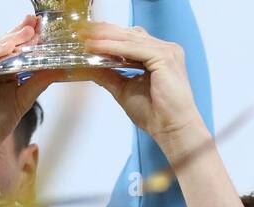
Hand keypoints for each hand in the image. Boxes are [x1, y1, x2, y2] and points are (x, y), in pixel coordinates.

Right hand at [0, 17, 60, 153]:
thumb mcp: (23, 99)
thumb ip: (39, 82)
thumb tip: (60, 69)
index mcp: (3, 70)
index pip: (17, 49)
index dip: (28, 38)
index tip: (42, 28)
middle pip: (6, 45)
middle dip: (20, 33)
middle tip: (35, 23)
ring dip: (10, 40)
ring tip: (26, 33)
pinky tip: (8, 48)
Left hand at [81, 22, 206, 157]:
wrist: (171, 128)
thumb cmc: (155, 114)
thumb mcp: (124, 90)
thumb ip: (109, 76)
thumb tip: (91, 68)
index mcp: (158, 56)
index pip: (131, 39)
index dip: (109, 36)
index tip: (88, 37)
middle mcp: (164, 49)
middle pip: (130, 35)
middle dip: (105, 33)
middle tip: (82, 32)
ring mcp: (166, 51)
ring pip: (130, 39)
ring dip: (106, 38)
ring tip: (86, 39)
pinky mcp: (164, 57)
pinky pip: (133, 48)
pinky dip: (114, 47)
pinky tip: (98, 47)